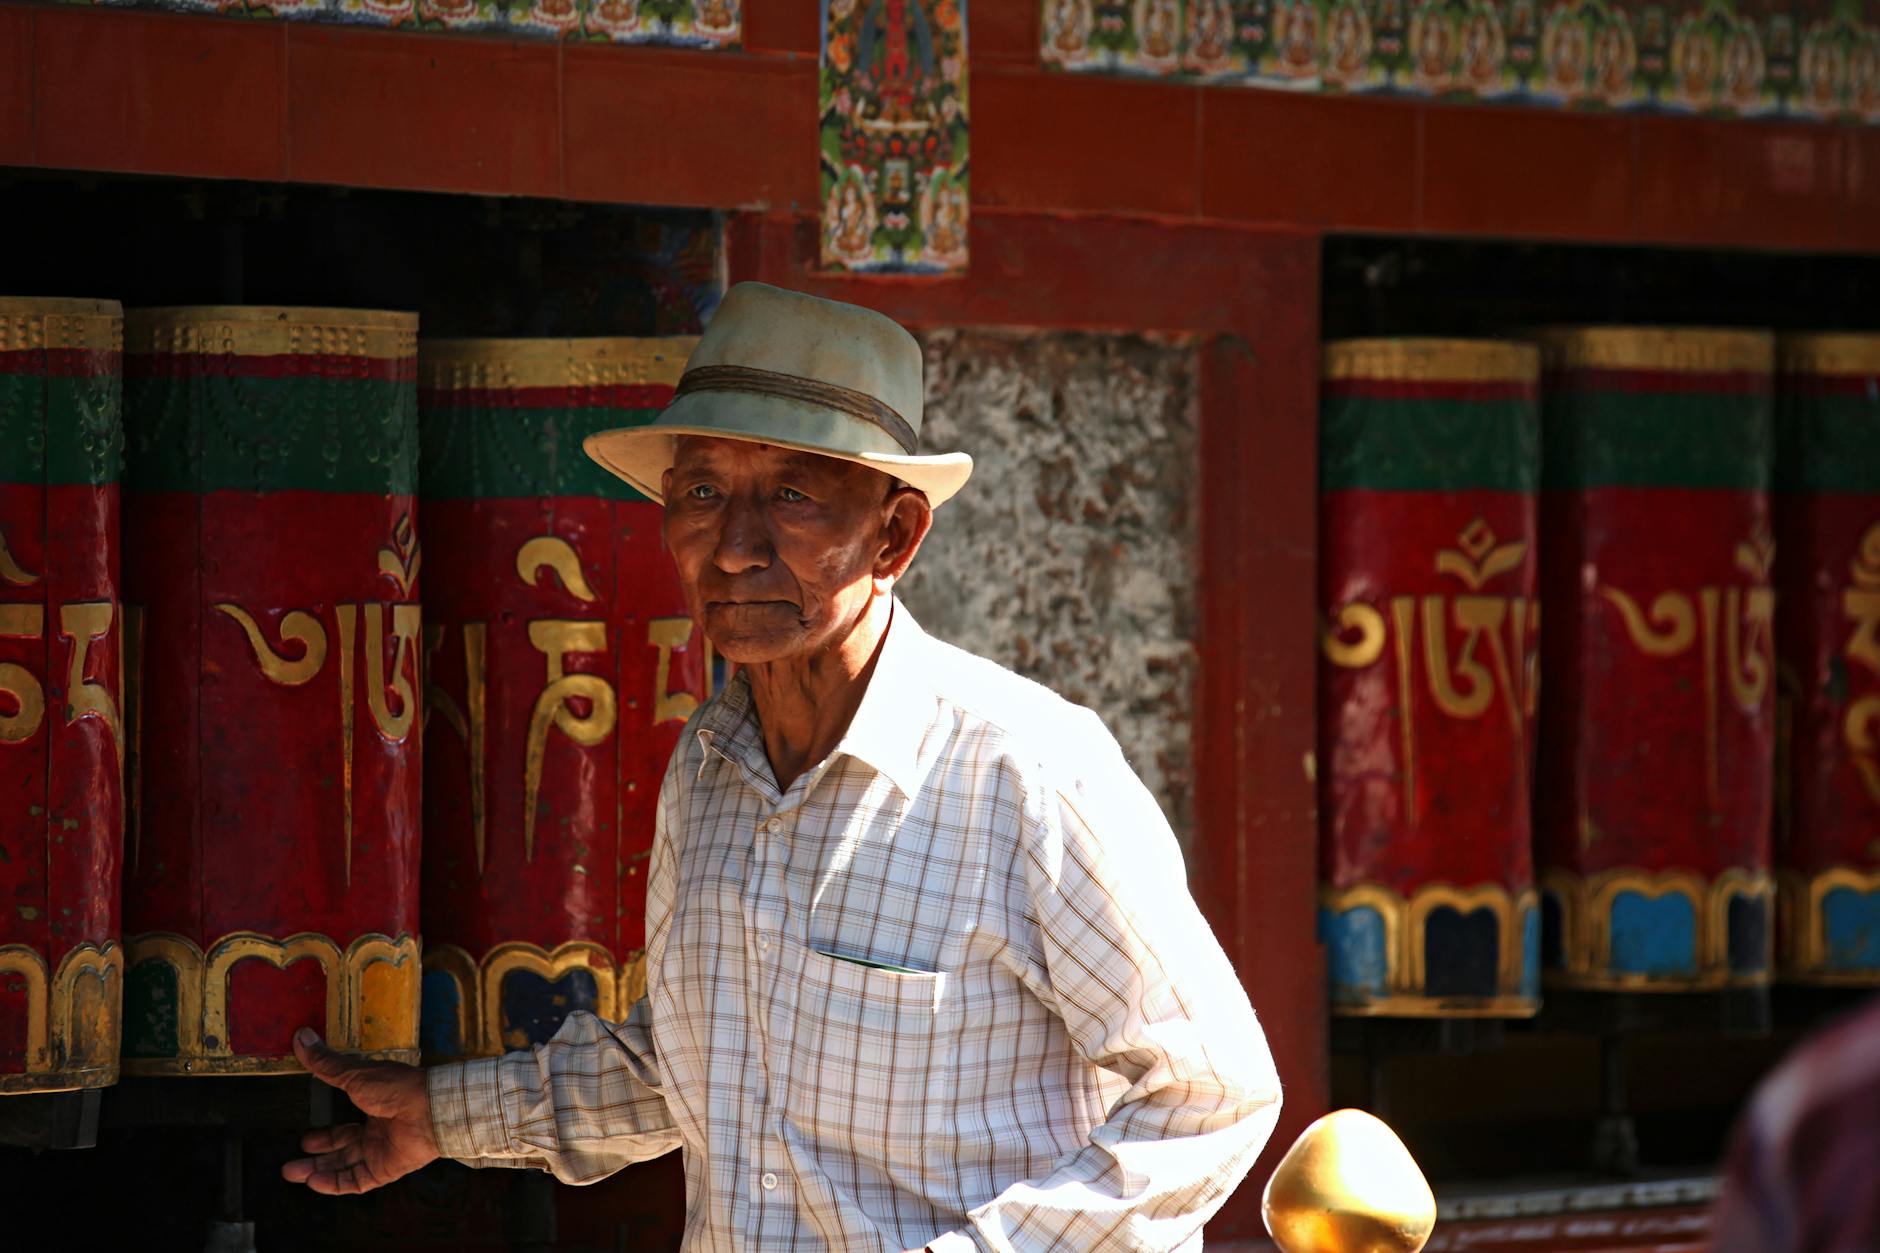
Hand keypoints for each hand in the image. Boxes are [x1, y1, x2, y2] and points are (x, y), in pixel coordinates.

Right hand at [280, 1027, 439, 1194]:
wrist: (428, 1109)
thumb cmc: (397, 1087)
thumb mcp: (355, 1074)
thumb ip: (326, 1064)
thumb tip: (301, 1037)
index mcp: (373, 1107)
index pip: (344, 1125)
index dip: (324, 1133)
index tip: (303, 1135)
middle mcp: (377, 1131)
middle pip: (341, 1149)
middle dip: (316, 1156)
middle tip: (292, 1162)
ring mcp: (382, 1151)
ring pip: (344, 1166)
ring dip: (318, 1170)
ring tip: (292, 1173)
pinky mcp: (386, 1169)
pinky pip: (357, 1182)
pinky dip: (335, 1184)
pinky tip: (314, 1182)